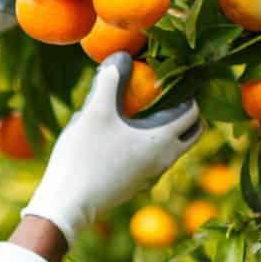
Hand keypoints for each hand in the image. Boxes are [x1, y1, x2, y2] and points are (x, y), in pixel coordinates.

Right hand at [20, 53, 201, 245]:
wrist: (67, 204)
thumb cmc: (83, 156)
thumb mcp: (95, 111)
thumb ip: (110, 80)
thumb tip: (121, 56)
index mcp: (162, 141)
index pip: (193, 113)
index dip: (187, 92)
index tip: (173, 77)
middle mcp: (164, 161)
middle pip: (190, 133)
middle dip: (185, 112)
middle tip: (167, 94)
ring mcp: (150, 177)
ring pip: (172, 148)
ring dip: (166, 129)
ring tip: (144, 112)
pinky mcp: (135, 186)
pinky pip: (153, 160)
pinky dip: (150, 144)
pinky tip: (124, 136)